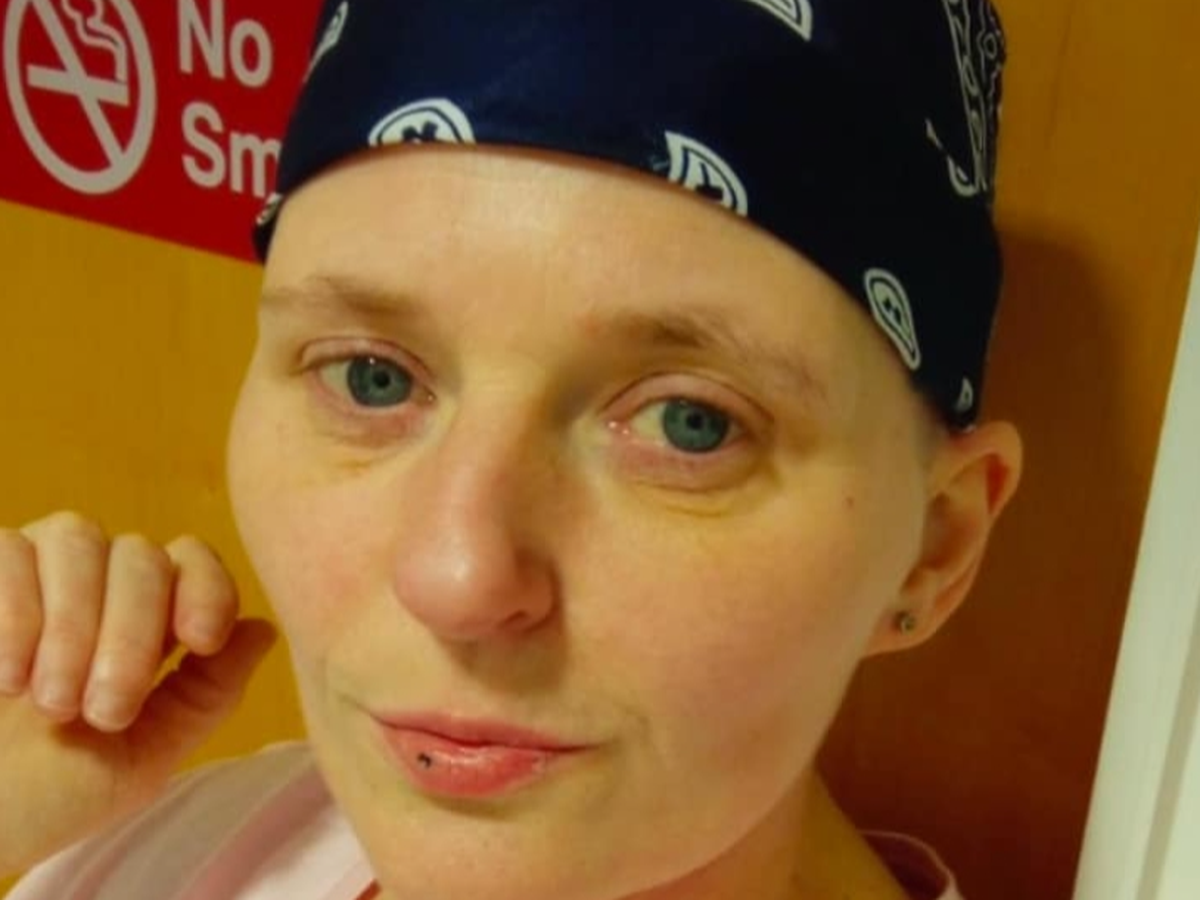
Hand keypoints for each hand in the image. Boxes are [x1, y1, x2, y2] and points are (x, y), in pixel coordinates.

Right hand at [0, 512, 276, 876]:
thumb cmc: (51, 792)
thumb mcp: (145, 756)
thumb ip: (207, 693)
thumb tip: (264, 628)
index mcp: (151, 621)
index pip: (196, 563)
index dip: (208, 588)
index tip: (200, 639)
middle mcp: (100, 583)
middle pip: (143, 556)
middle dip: (130, 634)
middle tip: (102, 712)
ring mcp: (39, 572)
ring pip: (79, 537)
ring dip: (72, 622)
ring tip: (48, 702)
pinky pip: (9, 547)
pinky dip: (15, 611)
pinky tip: (6, 675)